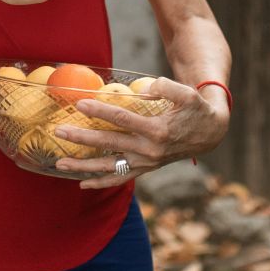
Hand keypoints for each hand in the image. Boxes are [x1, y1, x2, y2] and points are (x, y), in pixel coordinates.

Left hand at [51, 78, 230, 189]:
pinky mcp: (146, 168)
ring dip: (83, 166)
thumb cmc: (196, 109)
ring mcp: (146, 162)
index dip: (100, 111)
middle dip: (82, 138)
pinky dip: (101, 182)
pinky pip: (120, 178)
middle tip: (59, 131)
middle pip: (109, 143)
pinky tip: (82, 183)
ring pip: (109, 166)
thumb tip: (145, 88)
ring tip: (60, 163)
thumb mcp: (187, 93)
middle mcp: (149, 150)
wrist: (210, 134)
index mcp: (158, 130)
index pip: (122, 119)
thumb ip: (166, 87)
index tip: (80, 104)